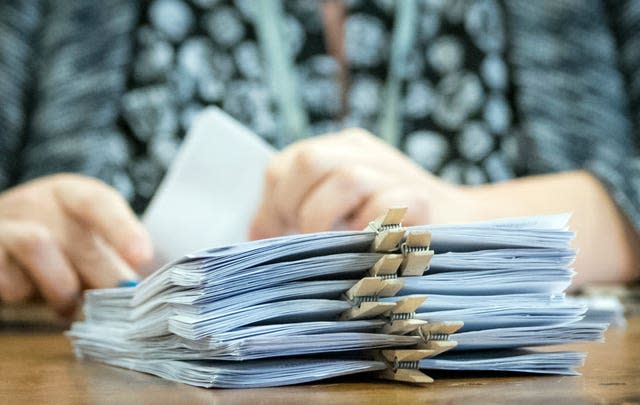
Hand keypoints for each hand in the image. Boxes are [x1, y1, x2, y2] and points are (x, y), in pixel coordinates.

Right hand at [0, 174, 151, 314]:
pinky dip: (22, 294)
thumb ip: (109, 259)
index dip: (122, 228)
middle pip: (79, 237)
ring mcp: (6, 226)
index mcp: (71, 195)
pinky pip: (6, 276)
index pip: (98, 203)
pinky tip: (28, 295)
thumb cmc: (53, 243)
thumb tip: (134, 290)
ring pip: (37, 245)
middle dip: (105, 277)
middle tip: (120, 304)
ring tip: (68, 307)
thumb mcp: (83, 239)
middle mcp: (37, 203)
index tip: (142, 257)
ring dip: (61, 287)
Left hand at [249, 128, 468, 238]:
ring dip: (326, 219)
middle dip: (293, 208)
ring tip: (331, 244)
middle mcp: (366, 152)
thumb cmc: (387, 225)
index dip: (271, 204)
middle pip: (310, 161)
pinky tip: (366, 246)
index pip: (286, 164)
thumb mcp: (339, 209)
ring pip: (346, 177)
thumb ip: (299, 210)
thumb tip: (255, 234)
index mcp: (342, 148)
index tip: (271, 237)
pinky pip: (383, 208)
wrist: (460, 224)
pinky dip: (366, 231)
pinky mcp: (423, 199)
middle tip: (303, 239)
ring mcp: (396, 172)